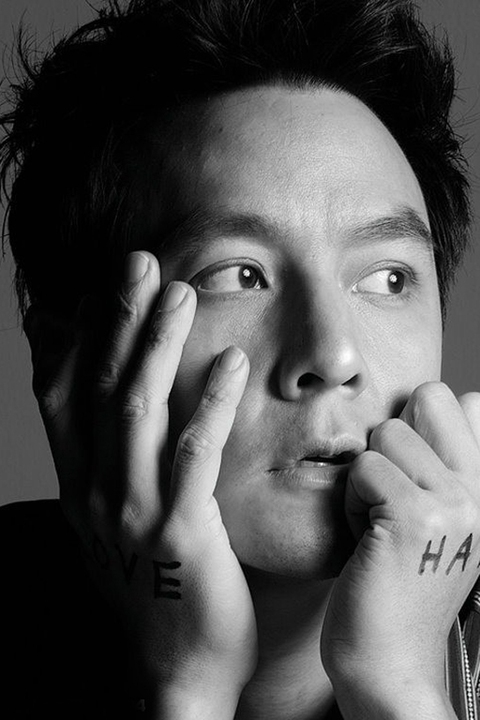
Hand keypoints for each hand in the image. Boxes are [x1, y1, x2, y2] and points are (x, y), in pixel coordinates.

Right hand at [32, 251, 257, 715]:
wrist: (178, 668)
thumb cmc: (158, 585)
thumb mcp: (116, 521)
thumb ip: (111, 463)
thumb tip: (112, 410)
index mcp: (79, 483)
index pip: (61, 393)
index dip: (70, 333)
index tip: (86, 283)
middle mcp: (94, 490)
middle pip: (99, 384)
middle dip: (117, 318)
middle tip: (139, 261)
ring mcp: (133, 510)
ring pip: (137, 407)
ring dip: (157, 344)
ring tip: (181, 290)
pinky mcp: (181, 531)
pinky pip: (193, 455)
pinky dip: (207, 404)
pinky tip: (229, 363)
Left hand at [321, 382, 479, 717]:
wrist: (389, 659)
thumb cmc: (400, 583)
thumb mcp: (437, 519)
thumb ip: (442, 462)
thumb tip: (433, 398)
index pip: (469, 401)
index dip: (423, 427)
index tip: (414, 479)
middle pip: (430, 395)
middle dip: (395, 436)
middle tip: (391, 492)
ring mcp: (455, 502)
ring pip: (387, 432)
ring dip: (367, 476)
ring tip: (378, 521)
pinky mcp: (414, 516)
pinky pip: (364, 467)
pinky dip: (351, 499)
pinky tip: (365, 538)